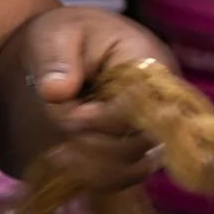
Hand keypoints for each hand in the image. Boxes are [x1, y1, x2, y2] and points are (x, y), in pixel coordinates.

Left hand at [5, 7, 177, 196]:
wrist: (64, 52)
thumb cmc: (64, 38)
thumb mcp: (53, 35)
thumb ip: (54, 59)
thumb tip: (56, 91)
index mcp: (150, 64)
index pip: (145, 106)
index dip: (106, 118)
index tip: (72, 114)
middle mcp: (160, 102)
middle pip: (141, 141)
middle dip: (94, 141)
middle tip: (60, 127)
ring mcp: (151, 129)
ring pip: (135, 166)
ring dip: (92, 164)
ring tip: (57, 153)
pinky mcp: (135, 150)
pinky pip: (125, 177)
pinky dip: (93, 177)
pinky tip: (64, 162)